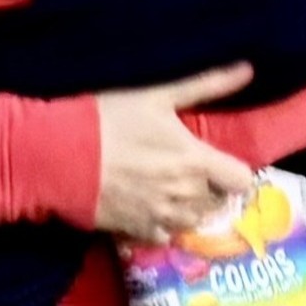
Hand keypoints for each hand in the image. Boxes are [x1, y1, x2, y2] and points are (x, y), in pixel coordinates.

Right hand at [87, 62, 261, 245]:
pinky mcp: (135, 230)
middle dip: (209, 189)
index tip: (219, 163)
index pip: (241, 180)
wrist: (57, 155)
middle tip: (189, 172)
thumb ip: (206, 84)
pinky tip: (150, 208)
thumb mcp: (157, 96)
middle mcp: (185, 195)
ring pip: (193, 221)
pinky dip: (163, 225)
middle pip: (218, 202)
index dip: (234, 172)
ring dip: (189, 209)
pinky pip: (164, 236)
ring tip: (171, 192)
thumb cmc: (108, 120)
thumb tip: (248, 68)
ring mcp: (160, 216)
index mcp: (196, 161)